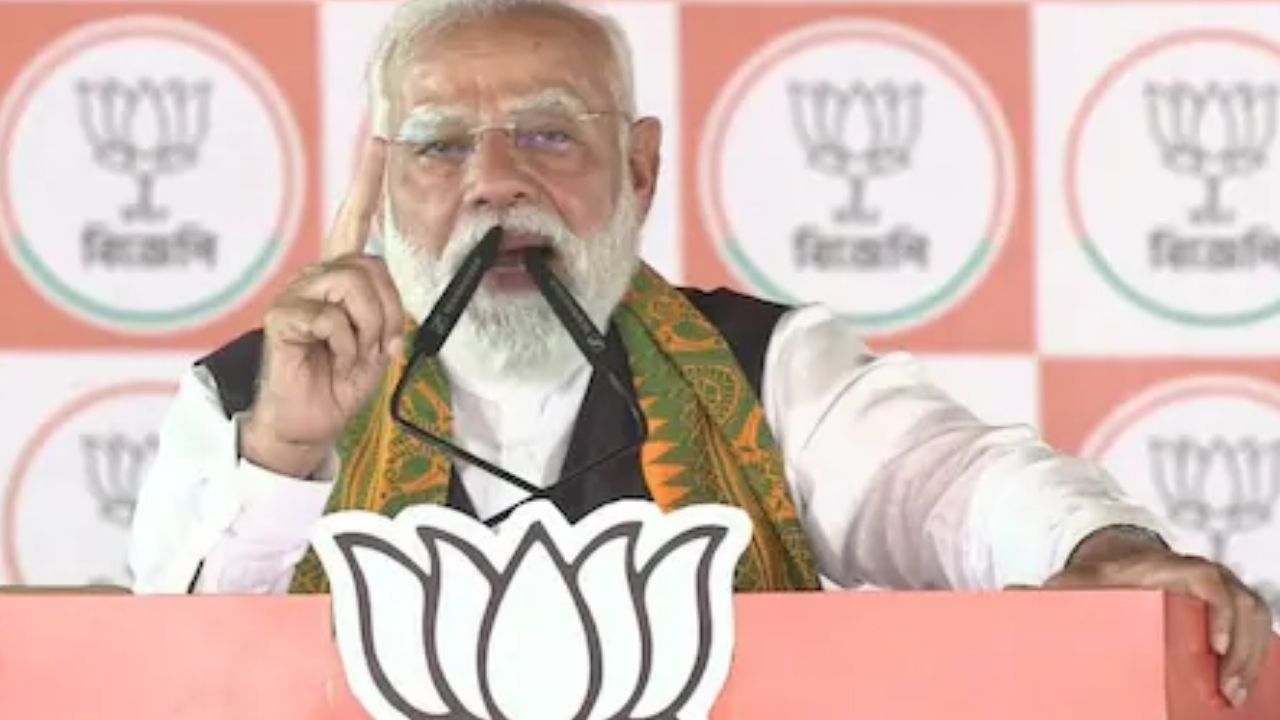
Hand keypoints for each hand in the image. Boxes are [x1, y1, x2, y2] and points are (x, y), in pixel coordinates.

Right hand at [241, 138, 404, 476]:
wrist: (309, 419)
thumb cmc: (340, 380)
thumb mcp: (377, 342)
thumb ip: (387, 311)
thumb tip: (396, 302)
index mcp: (340, 278)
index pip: (353, 221)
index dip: (366, 181)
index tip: (380, 141)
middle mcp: (317, 278)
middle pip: (371, 265)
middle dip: (388, 309)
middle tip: (381, 343)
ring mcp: (297, 294)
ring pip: (354, 286)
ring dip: (369, 328)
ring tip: (355, 353)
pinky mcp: (283, 316)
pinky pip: (333, 318)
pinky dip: (346, 345)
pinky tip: (331, 358)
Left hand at [1048, 527, 1273, 708]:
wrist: (1114, 569)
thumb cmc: (1095, 580)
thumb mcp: (1072, 584)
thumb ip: (1045, 592)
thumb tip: (1010, 593)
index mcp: (1165, 567)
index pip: (1204, 577)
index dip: (1218, 607)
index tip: (1213, 644)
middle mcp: (1199, 576)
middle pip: (1241, 603)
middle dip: (1241, 648)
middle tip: (1226, 690)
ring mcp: (1218, 593)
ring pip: (1252, 618)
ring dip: (1250, 657)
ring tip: (1231, 696)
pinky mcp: (1224, 614)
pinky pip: (1251, 630)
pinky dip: (1251, 657)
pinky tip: (1238, 688)